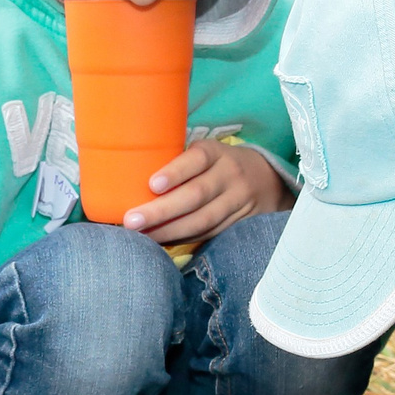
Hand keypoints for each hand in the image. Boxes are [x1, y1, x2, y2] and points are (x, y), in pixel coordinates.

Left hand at [123, 140, 291, 244]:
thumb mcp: (205, 152)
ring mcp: (238, 201)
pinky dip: (183, 240)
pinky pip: (209, 234)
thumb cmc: (217, 164)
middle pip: (196, 195)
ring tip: (141, 237)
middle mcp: (230, 175)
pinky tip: (161, 242)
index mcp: (216, 152)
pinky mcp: (241, 223)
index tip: (152, 184)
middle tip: (132, 221)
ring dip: (169, 231)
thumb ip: (177, 162)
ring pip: (203, 220)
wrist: (268, 179)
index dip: (176, 172)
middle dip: (162, 211)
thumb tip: (126, 175)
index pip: (197, 159)